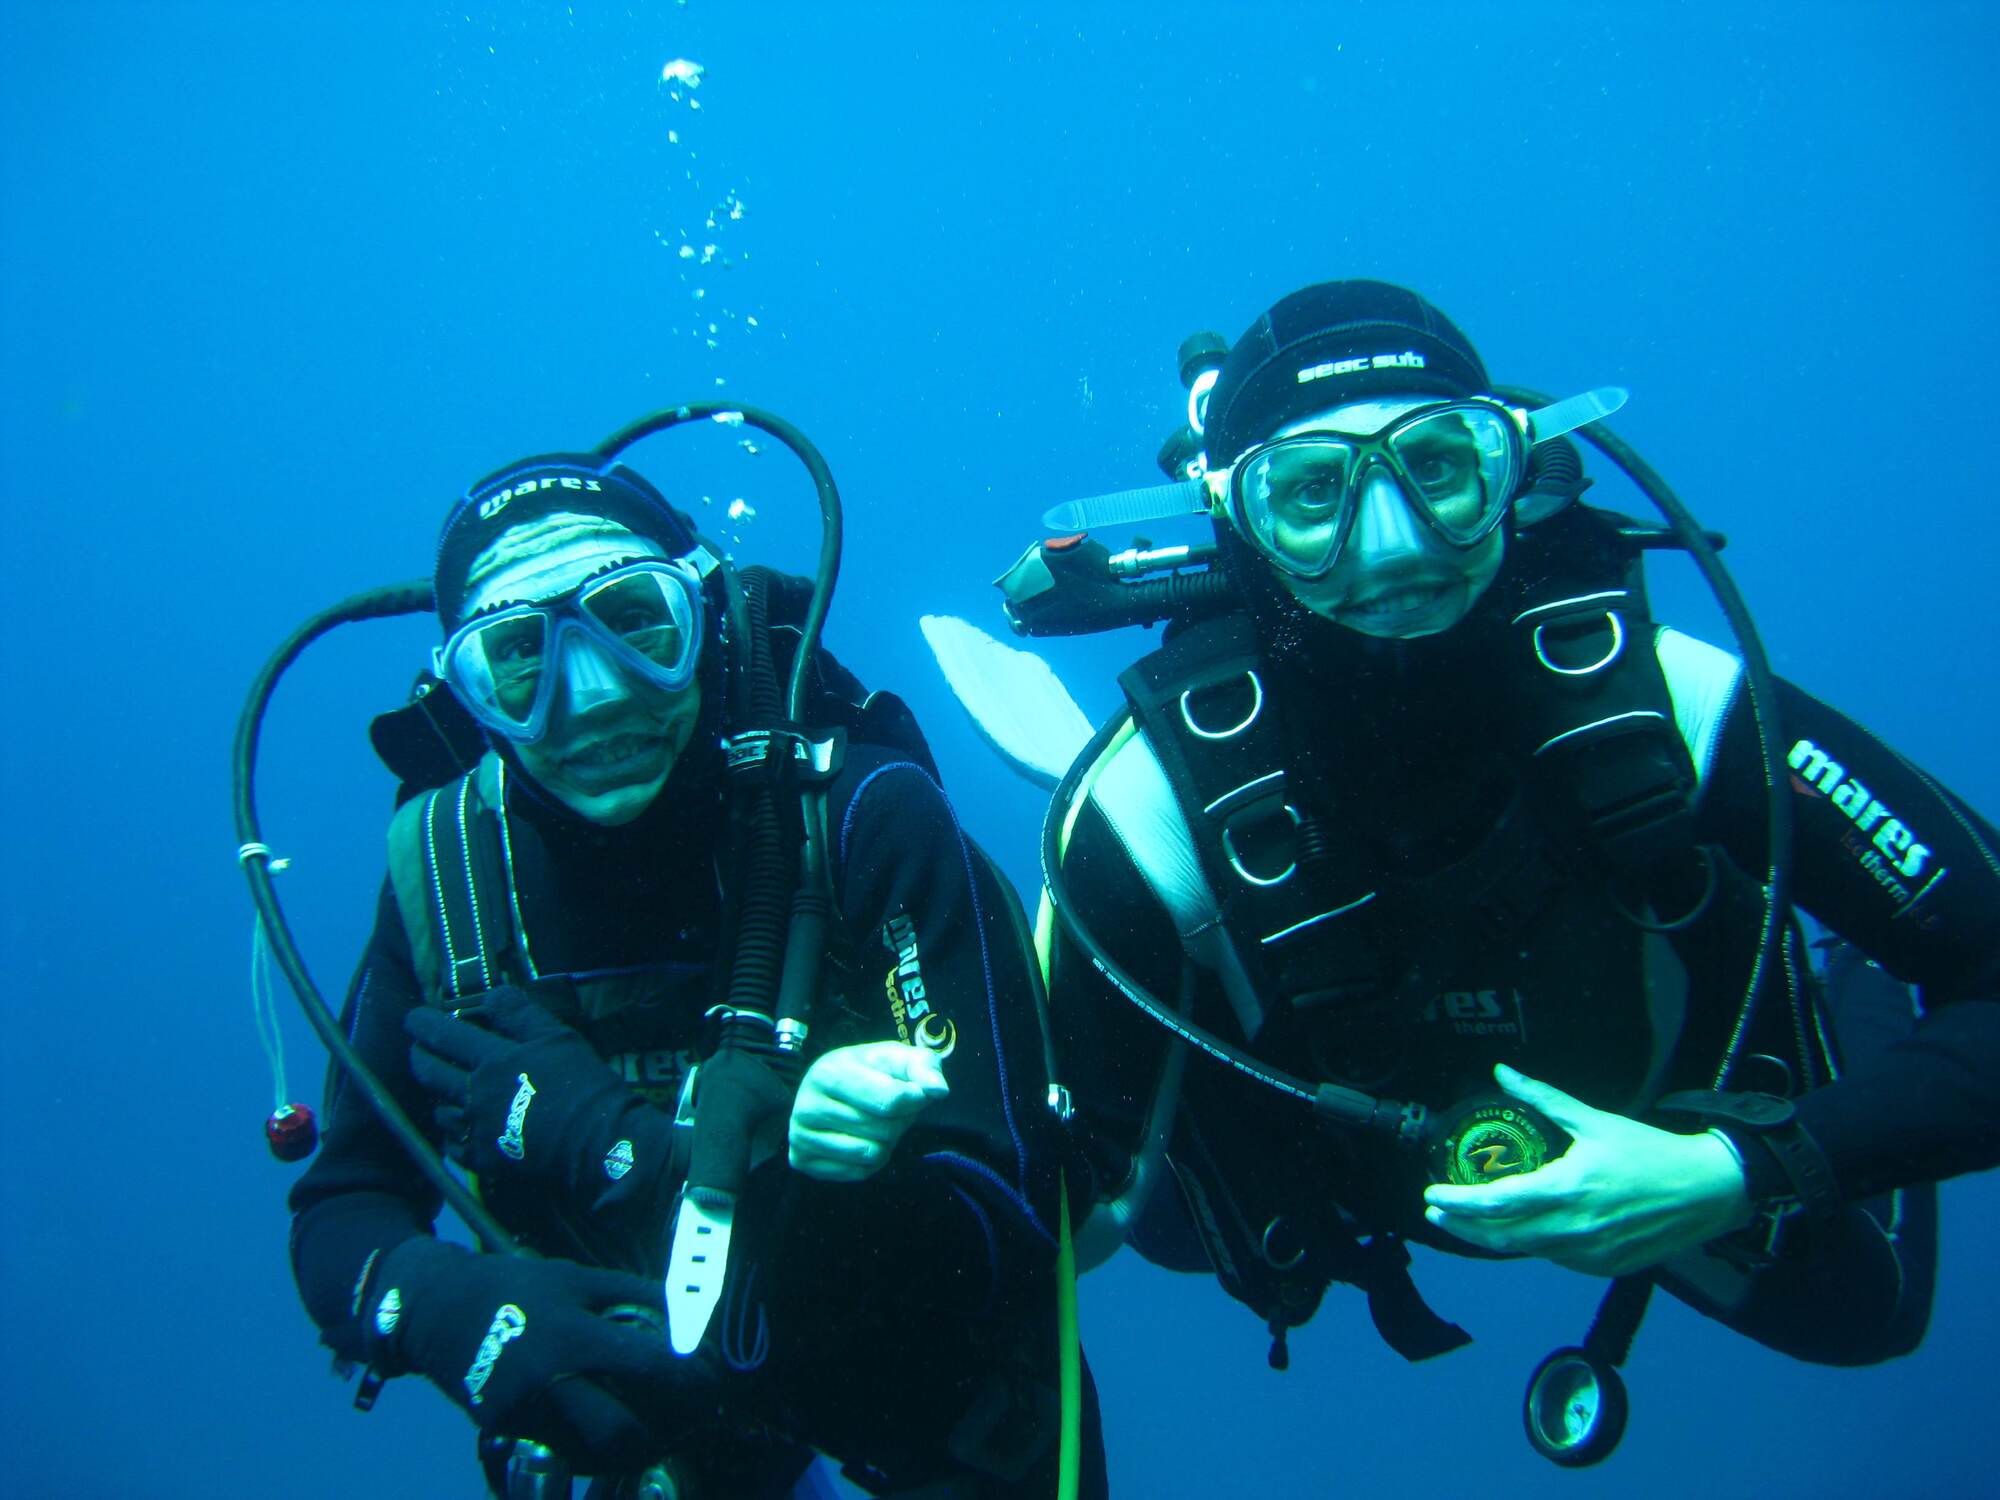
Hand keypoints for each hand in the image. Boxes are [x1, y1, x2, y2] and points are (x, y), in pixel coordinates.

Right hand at [363, 1238, 698, 1469]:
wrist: (437, 1312)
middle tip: (699, 1415)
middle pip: (620, 1432)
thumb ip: (637, 1297)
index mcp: (569, 1336)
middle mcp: (547, 1384)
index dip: (690, 1377)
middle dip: (671, 1431)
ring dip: (644, 1449)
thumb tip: (692, 1316)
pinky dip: (607, 1451)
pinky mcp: (510, 1434)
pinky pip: (570, 1454)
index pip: (646, 1368)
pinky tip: (631, 1435)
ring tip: (674, 1430)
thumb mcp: (578, 1277)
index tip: (713, 1377)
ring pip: (596, 1455)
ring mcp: (524, 1416)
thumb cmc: (516, 1287)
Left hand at [406, 987, 648, 1202]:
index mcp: (493, 1060)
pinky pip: (452, 1143)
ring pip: (439, 1109)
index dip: (424, 1023)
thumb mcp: (557, 1038)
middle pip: (431, 1073)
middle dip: (419, 1056)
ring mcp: (475, 1129)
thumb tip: (492, 994)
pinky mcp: (482, 1158)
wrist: (596, 1142)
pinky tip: (459, 1126)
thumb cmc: (582, 1084)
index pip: (445, 1035)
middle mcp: (474, 1094)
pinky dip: (451, 1130)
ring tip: (442, 1088)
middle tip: (418, 1048)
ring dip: (436, 1095)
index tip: (413, 1018)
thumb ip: (520, 1015)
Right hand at [788, 1042, 948, 1182]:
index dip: (913, 1099)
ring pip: (871, 1154)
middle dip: (899, 1121)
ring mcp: (800, 1136)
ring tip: (875, 1122)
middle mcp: (806, 1106)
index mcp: (828, 1073)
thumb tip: (938, 1090)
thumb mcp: (899, 1058)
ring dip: (886, 1142)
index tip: (914, 1092)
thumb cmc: (871, 1071)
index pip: (889, 1101)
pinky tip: (860, 1138)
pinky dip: (870, 1160)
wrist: (834, 1087)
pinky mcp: (802, 1160)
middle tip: (890, 1109)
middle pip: (883, 1130)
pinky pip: (858, 1172)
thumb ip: (924, 1067)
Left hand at [1422, 1064, 1754, 1276]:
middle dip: (1462, 1225)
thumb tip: (1503, 1071)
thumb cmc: (1649, 1152)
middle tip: (1437, 1212)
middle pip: (1500, 1236)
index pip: (1496, 1203)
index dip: (1457, 1203)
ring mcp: (1588, 1254)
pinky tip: (1518, 1229)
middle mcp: (1572, 1229)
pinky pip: (1553, 1257)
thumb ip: (1542, 1098)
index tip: (1432, 1195)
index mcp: (1566, 1189)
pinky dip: (1529, 1243)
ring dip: (1491, 1237)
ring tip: (1469, 1220)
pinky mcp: (1602, 1267)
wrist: (1706, 1191)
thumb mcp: (1593, 1119)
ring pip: (1525, 1250)